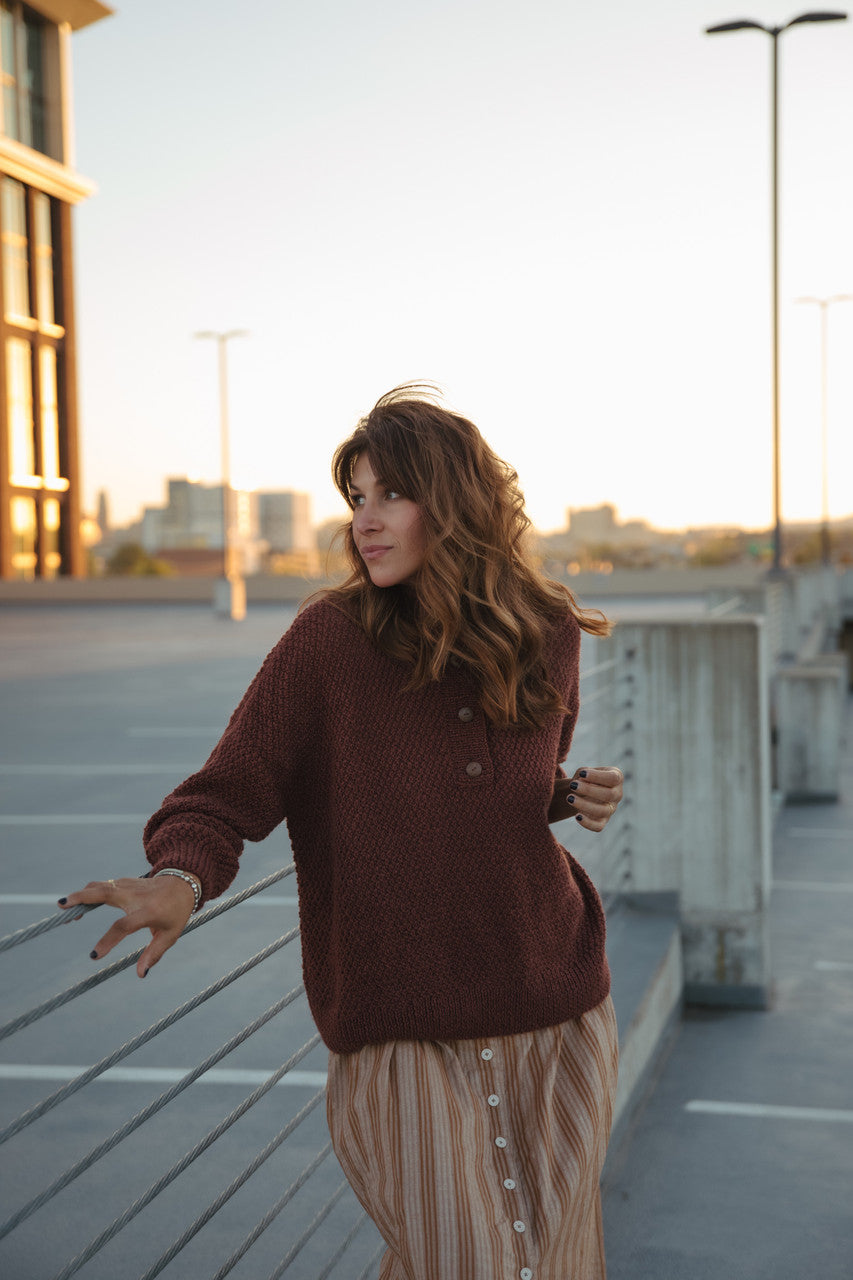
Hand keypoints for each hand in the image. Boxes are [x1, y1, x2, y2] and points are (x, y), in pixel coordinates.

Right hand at [57, 874, 197, 977]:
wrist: (184, 883)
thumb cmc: (176, 913)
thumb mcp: (171, 935)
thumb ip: (154, 954)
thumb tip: (141, 975)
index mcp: (149, 911)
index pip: (124, 926)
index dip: (108, 941)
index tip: (94, 956)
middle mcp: (137, 895)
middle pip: (106, 893)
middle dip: (83, 898)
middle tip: (62, 905)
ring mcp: (130, 885)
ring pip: (102, 885)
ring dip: (81, 894)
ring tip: (64, 907)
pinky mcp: (124, 882)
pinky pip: (104, 885)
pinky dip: (88, 892)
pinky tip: (77, 903)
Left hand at [548, 766, 623, 830]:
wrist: (579, 792)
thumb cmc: (584, 779)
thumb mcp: (584, 772)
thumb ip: (583, 775)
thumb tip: (581, 782)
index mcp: (617, 778)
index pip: (613, 778)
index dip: (598, 776)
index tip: (582, 774)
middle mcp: (617, 794)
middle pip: (609, 795)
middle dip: (589, 790)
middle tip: (573, 785)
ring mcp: (610, 809)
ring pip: (603, 811)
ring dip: (585, 805)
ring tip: (570, 798)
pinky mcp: (602, 821)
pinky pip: (598, 826)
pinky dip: (588, 823)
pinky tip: (577, 816)